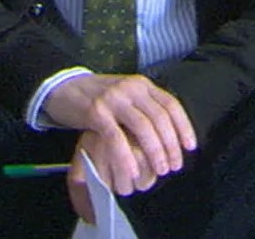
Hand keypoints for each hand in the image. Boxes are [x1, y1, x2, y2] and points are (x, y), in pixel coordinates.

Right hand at [44, 73, 194, 208]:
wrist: (64, 86)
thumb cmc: (98, 97)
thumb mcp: (126, 95)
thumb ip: (145, 108)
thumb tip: (169, 134)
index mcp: (142, 84)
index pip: (171, 104)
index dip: (183, 126)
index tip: (190, 147)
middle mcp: (131, 88)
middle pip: (160, 117)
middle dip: (171, 145)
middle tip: (174, 165)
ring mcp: (113, 98)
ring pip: (142, 126)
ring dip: (155, 151)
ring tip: (160, 170)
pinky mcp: (96, 112)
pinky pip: (116, 137)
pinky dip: (126, 156)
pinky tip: (132, 171)